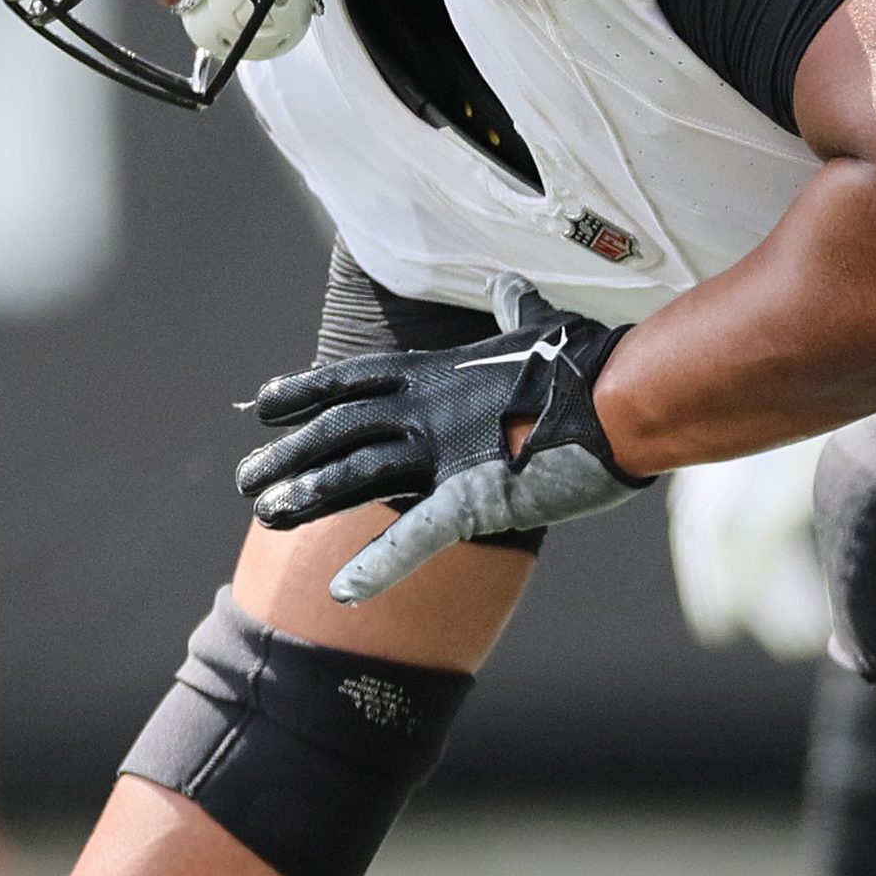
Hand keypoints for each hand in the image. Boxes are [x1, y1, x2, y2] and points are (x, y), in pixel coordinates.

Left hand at [238, 295, 648, 603]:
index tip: (264, 403)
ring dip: (306, 498)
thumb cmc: (591, 361)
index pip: (351, 379)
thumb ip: (515, 309)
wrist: (630, 396)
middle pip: (337, 431)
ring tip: (263, 515)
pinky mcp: (473, 499)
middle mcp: (427, 410)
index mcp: (437, 374)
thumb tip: (508, 285)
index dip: (304, 392)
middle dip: (287, 454)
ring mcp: (444, 454)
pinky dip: (377, 565)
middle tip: (245, 477)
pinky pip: (414, 536)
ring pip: (355, 477)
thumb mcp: (541, 325)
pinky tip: (341, 590)